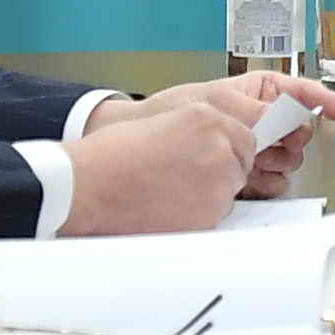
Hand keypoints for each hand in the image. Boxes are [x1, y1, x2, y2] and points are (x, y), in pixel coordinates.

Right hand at [58, 92, 257, 235]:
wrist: (89, 185)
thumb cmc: (112, 156)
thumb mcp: (164, 121)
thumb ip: (201, 131)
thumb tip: (221, 145)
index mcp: (207, 118)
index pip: (246, 138)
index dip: (227, 151)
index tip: (211, 159)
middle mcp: (219, 146)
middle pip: (240, 166)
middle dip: (219, 173)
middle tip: (183, 178)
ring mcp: (218, 180)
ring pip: (229, 192)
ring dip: (209, 194)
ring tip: (170, 192)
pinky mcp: (210, 212)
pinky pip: (216, 216)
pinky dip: (198, 215)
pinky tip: (168, 207)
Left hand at [108, 71, 334, 199]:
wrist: (143, 146)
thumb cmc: (172, 112)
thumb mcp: (218, 103)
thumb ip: (259, 112)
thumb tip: (291, 119)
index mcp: (257, 94)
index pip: (299, 93)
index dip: (323, 100)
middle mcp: (260, 122)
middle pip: (299, 132)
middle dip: (291, 138)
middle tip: (272, 144)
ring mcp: (253, 151)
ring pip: (288, 160)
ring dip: (276, 163)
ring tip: (251, 162)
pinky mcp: (244, 177)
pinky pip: (272, 183)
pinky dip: (266, 183)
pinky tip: (248, 181)